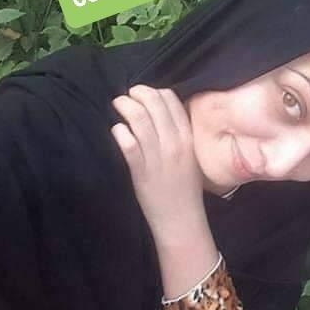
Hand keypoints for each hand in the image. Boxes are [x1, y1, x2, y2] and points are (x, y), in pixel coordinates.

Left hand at [110, 85, 205, 234]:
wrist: (181, 218)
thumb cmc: (186, 186)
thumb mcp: (191, 154)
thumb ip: (180, 133)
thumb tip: (162, 111)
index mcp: (188, 137)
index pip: (171, 100)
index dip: (155, 92)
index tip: (146, 95)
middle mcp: (174, 143)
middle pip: (153, 103)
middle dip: (137, 93)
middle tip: (129, 96)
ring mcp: (157, 157)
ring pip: (139, 119)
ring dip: (125, 105)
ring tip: (119, 105)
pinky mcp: (141, 170)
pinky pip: (127, 143)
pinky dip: (120, 131)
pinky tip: (118, 130)